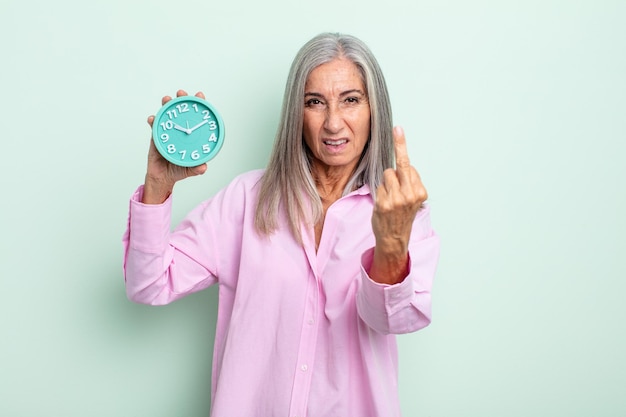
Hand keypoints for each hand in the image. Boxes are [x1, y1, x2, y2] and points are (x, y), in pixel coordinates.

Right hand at [143, 90, 207, 203]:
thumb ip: (196, 169)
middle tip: (181, 93)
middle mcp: (180, 130)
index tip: (199, 96)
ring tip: (167, 99)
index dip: (199, 105)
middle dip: (182, 99)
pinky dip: (153, 121)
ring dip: (166, 105)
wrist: (162, 177)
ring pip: (167, 114)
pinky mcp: (157, 135)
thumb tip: (203, 167)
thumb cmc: (178, 170)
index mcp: (192, 135)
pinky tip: (152, 118)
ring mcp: (168, 131)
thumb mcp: (190, 170)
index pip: (196, 117)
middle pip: (181, 111)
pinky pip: (154, 126)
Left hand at [369, 126, 427, 283]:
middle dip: (398, 154)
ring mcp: (397, 199)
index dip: (402, 152)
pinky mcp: (384, 203)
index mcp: (420, 191)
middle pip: (400, 166)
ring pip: (387, 174)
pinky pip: (379, 186)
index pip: (409, 166)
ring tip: (390, 199)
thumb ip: (409, 182)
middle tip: (398, 138)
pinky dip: (380, 192)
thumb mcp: (412, 199)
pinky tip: (384, 205)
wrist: (394, 238)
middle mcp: (411, 194)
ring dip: (386, 183)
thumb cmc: (401, 216)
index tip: (398, 129)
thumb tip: (403, 163)